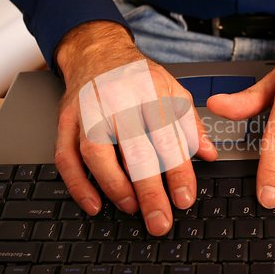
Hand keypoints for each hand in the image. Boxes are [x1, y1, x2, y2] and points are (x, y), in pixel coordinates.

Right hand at [55, 21, 216, 234]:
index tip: (184, 199)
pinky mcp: (66, 120)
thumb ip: (191, 123)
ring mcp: (88, 109)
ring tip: (132, 209)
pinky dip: (77, 184)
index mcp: (151, 92)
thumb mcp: (173, 90)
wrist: (98, 53)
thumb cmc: (138, 77)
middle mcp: (119, 100)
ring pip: (96, 153)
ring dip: (114, 186)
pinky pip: (65, 156)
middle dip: (149, 190)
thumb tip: (209, 154)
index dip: (178, 171)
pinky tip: (94, 204)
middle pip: (134, 149)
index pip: (168, 137)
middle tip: (160, 220)